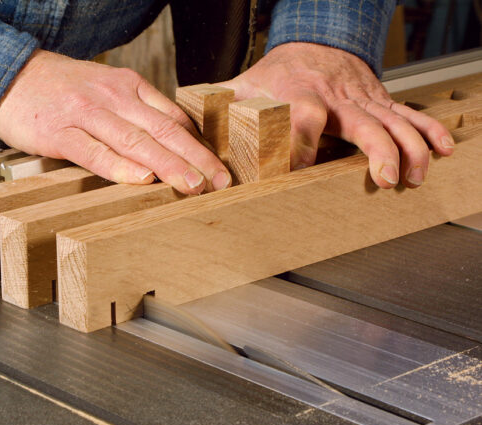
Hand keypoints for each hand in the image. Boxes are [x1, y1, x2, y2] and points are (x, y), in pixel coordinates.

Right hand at [0, 49, 231, 193]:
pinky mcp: (60, 132)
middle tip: (219, 181)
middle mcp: (112, 97)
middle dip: (195, 157)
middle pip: (162, 130)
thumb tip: (171, 139)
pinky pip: (94, 152)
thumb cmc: (62, 89)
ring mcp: (86, 114)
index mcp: (128, 86)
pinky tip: (141, 180)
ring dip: (167, 165)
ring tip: (192, 184)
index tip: (219, 166)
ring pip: (135, 141)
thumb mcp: (106, 88)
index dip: (199, 143)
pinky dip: (119, 167)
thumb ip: (136, 111)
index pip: (172, 117)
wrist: (10, 76)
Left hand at [218, 42, 454, 188]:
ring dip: (410, 147)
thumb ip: (221, 104)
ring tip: (414, 175)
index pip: (304, 115)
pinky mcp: (378, 101)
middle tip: (387, 177)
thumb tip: (188, 121)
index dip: (305, 139)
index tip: (304, 166)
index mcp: (300, 95)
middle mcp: (336, 98)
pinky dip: (428, 131)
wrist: (316, 40)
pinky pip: (407, 114)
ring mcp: (362, 99)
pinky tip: (442, 149)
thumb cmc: (280, 69)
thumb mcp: (246, 83)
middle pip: (362, 122)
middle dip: (378, 150)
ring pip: (393, 121)